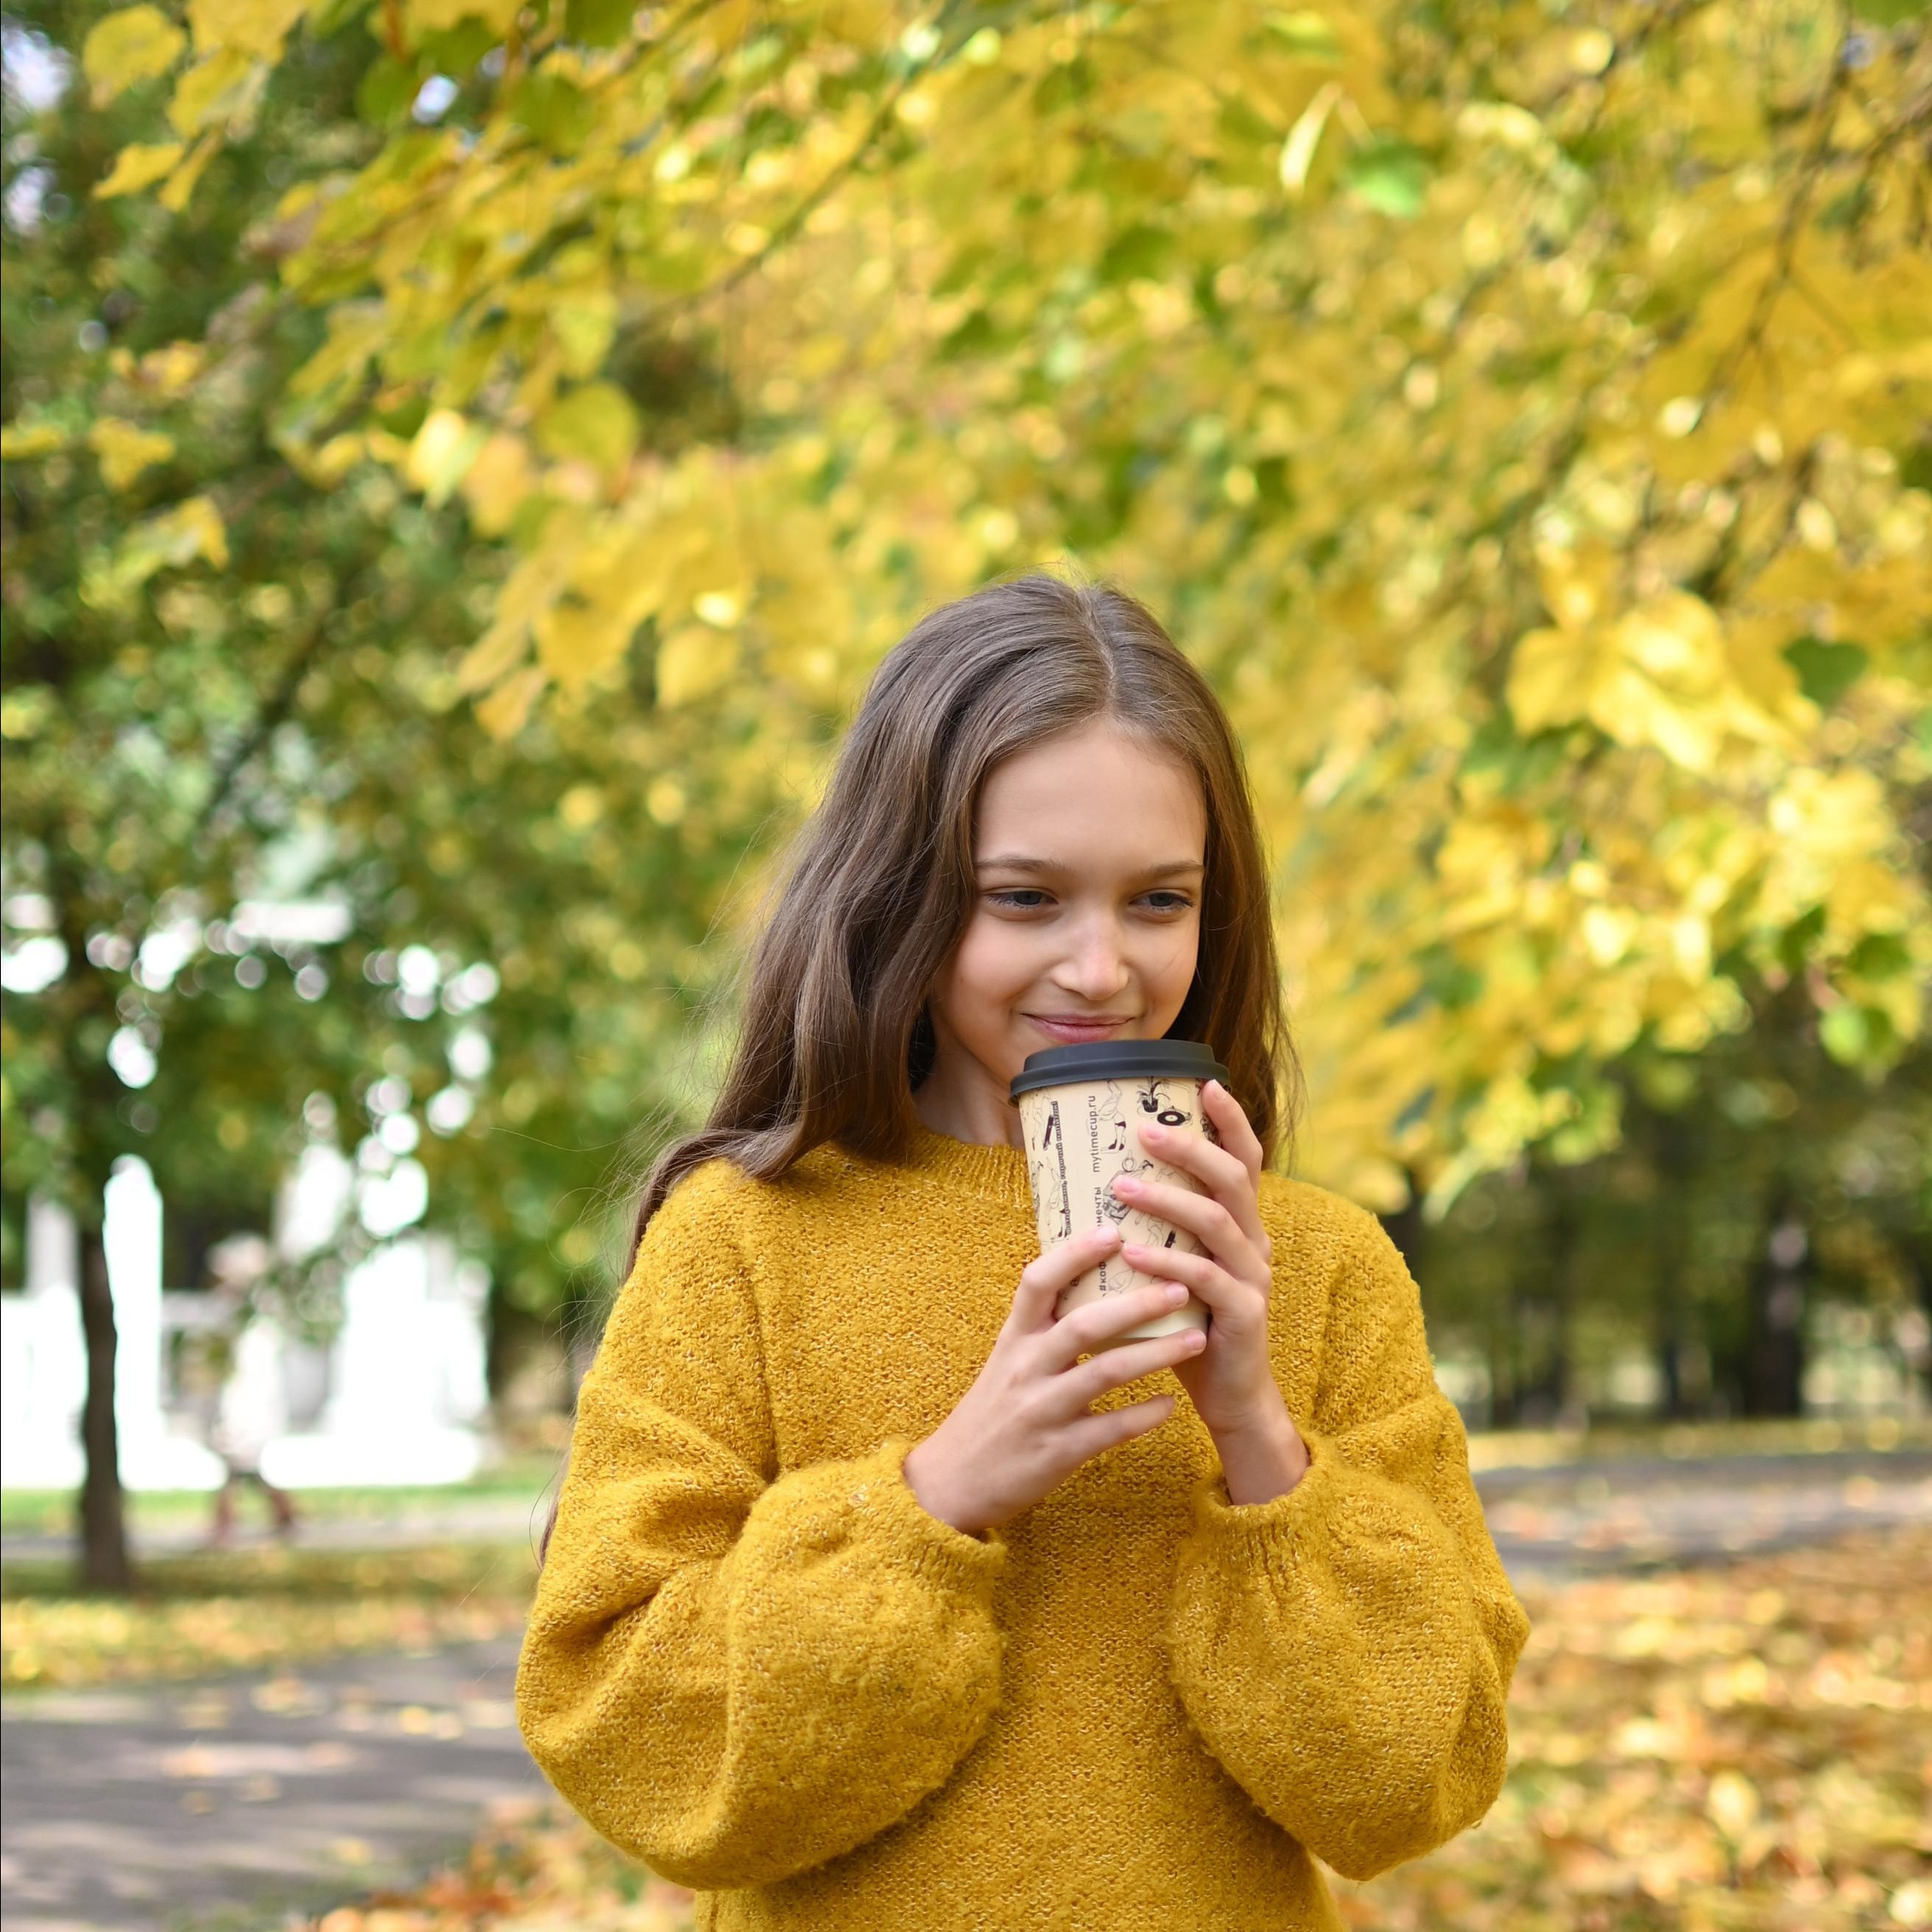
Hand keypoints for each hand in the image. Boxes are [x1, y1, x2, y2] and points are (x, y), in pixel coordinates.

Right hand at [904, 1225, 1206, 1535]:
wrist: (953, 1482)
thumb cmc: (990, 1413)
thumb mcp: (1006, 1361)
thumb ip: (1041, 1327)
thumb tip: (1087, 1281)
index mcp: (1013, 1339)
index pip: (1038, 1282)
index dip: (1074, 1254)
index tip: (1113, 1230)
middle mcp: (1026, 1368)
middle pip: (1084, 1324)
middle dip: (1136, 1304)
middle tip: (1181, 1286)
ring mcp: (1042, 1410)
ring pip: (1105, 1373)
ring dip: (1155, 1354)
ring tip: (1195, 1339)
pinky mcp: (1058, 1452)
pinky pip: (1111, 1429)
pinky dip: (1144, 1415)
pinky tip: (1171, 1403)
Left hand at [1112, 1079, 1309, 1503]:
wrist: (1229, 1399)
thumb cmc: (1188, 1325)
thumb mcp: (1172, 1269)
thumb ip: (1154, 1230)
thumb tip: (1094, 1184)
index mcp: (1242, 1226)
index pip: (1244, 1160)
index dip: (1230, 1120)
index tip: (1203, 1081)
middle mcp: (1256, 1243)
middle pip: (1233, 1179)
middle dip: (1190, 1148)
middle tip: (1144, 1129)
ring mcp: (1254, 1279)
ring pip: (1218, 1223)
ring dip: (1168, 1200)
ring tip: (1121, 1186)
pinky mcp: (1245, 1316)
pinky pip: (1206, 1280)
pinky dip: (1167, 1263)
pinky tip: (1132, 1252)